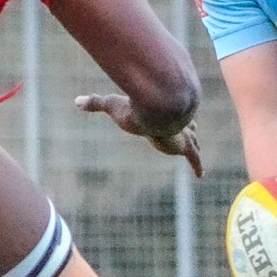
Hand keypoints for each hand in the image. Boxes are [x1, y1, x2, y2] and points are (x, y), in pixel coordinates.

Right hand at [74, 93, 203, 176]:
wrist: (156, 108)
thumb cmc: (133, 105)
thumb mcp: (111, 104)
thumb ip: (96, 103)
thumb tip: (76, 101)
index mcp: (157, 110)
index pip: (164, 113)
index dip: (166, 116)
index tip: (166, 117)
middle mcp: (173, 121)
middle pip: (183, 124)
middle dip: (187, 127)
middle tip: (192, 130)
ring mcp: (181, 133)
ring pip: (192, 140)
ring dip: (194, 145)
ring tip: (197, 152)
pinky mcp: (184, 146)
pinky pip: (193, 157)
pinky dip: (197, 165)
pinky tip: (201, 174)